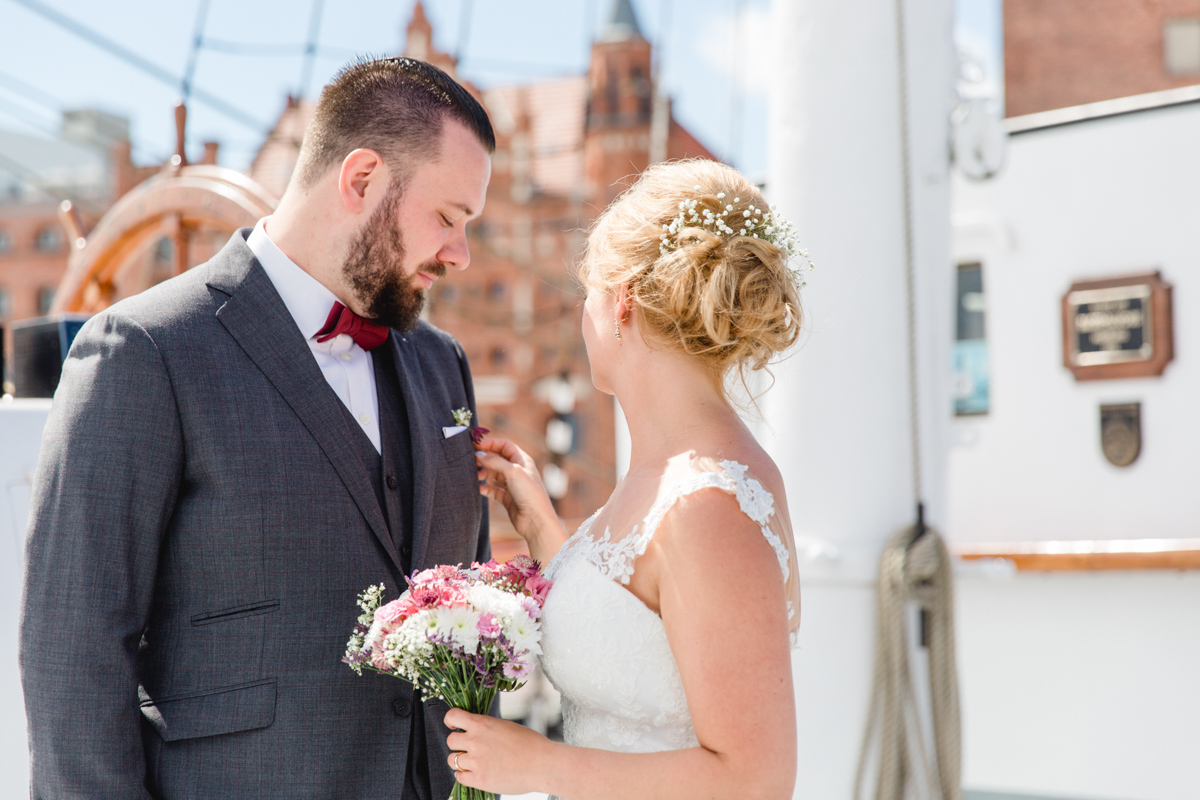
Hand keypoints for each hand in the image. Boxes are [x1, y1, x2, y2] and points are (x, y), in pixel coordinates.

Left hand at [444, 707, 551, 795]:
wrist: (543, 764)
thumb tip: (475, 732)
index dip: (450, 720)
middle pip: (450, 741)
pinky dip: (464, 775)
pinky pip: (459, 777)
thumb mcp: (506, 726)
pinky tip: (474, 773)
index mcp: (482, 724)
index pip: (453, 716)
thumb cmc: (530, 744)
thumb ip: (487, 728)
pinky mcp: (479, 780)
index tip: (454, 726)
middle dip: (458, 744)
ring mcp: (476, 762)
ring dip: (460, 761)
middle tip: (468, 748)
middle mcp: (475, 741)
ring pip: (452, 760)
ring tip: (473, 762)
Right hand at [475, 437, 563, 556]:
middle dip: (485, 458)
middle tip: (471, 460)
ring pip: (494, 474)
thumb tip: (478, 455)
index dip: (491, 443)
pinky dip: (485, 488)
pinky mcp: (507, 498)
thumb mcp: (512, 471)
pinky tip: (478, 488)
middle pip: (498, 459)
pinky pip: (493, 490)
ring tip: (475, 476)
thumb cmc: (529, 493)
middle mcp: (518, 471)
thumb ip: (494, 461)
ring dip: (484, 473)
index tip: (476, 445)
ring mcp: (512, 485)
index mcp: (523, 460)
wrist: (536, 520)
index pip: (505, 445)